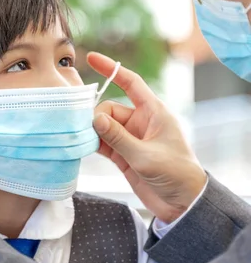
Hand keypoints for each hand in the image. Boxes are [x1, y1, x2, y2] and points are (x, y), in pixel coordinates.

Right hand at [88, 52, 206, 223]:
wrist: (182, 203)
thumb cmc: (174, 174)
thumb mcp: (145, 155)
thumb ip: (118, 137)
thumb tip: (94, 118)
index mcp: (154, 113)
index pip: (131, 83)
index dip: (112, 69)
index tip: (92, 58)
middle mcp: (141, 122)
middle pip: (110, 109)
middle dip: (96, 117)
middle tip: (87, 132)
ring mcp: (132, 139)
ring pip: (104, 126)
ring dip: (92, 132)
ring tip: (80, 140)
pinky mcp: (124, 155)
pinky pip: (103, 142)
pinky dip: (93, 144)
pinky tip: (82, 147)